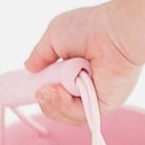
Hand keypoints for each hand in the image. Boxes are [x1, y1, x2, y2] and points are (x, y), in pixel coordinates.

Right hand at [23, 2, 142, 127]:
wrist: (117, 33)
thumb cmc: (90, 28)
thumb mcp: (55, 35)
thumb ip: (41, 54)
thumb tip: (29, 68)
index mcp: (74, 68)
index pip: (52, 88)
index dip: (39, 90)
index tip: (27, 87)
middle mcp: (83, 84)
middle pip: (55, 105)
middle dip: (44, 99)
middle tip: (41, 88)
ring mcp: (93, 96)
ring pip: (64, 114)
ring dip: (52, 103)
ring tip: (50, 89)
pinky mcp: (104, 105)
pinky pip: (79, 116)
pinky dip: (64, 107)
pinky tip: (60, 92)